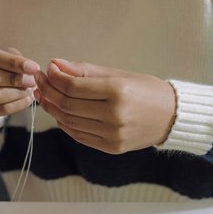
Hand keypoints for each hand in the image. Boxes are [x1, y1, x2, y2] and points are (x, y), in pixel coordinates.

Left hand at [35, 59, 176, 153]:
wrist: (173, 117)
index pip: (73, 86)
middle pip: (68, 105)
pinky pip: (79, 136)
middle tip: (39, 80)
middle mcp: (115, 115)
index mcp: (118, 92)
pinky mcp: (112, 148)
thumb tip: (56, 65)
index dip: (54, 78)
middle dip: (48, 91)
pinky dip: (66, 124)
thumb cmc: (146, 90)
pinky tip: (60, 112)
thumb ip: (86, 70)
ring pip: (70, 122)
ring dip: (53, 108)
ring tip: (45, 95)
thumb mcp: (119, 74)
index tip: (47, 69)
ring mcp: (113, 135)